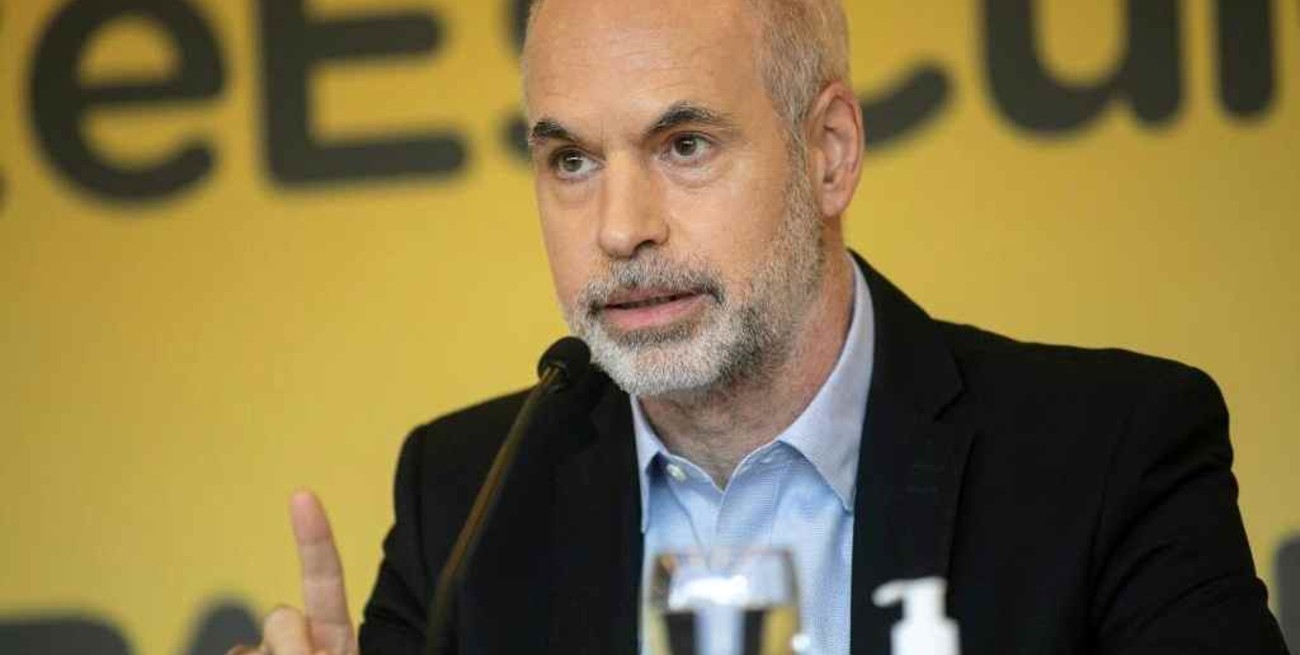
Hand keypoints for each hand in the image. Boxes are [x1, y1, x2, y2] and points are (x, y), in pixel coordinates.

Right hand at [228, 490, 357, 654]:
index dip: (314, 537)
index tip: (302, 495)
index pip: (324, 576)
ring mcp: (268, 651)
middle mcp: (301, 637)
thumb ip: (316, 649)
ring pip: (245, 648)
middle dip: (288, 646)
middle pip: (279, 617)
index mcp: (334, 632)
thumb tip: (290, 630)